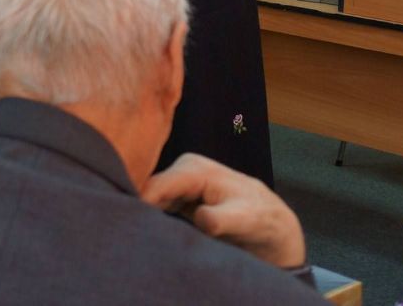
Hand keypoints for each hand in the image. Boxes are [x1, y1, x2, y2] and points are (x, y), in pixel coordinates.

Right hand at [141, 153, 305, 267]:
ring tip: (138, 234)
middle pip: (147, 188)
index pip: (155, 185)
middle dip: (138, 207)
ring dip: (143, 213)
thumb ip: (222, 219)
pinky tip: (148, 230)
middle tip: (131, 234)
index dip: (140, 203)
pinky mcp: (178, 194)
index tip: (130, 225)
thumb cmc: (260, 221)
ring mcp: (180, 181)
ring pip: (149, 196)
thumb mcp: (246, 221)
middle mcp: (183, 169)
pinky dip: (151, 215)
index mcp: (195, 169)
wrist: (272, 224)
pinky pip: (156, 203)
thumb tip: (202, 218)